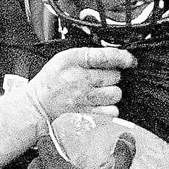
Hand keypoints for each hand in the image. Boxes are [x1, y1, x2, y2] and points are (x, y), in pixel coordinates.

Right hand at [18, 47, 134, 128]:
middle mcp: (80, 79)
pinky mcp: (87, 113)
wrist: (38, 103)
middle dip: (113, 75)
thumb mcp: (63, 58)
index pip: (107, 56)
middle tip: (103, 77)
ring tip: (102, 90)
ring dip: (112, 92)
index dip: (124, 57)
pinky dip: (110, 107)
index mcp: (74, 61)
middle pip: (115, 76)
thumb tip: (111, 55)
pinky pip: (111, 111)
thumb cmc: (51, 80)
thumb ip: (87, 54)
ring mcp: (84, 97)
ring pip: (115, 93)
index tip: (130, 60)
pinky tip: (101, 103)